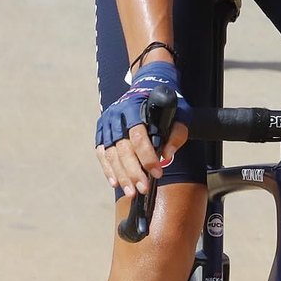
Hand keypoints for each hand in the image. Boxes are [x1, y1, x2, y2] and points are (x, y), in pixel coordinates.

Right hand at [94, 60, 192, 197]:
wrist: (145, 88)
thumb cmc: (163, 104)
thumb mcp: (178, 112)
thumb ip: (176, 133)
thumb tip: (168, 155)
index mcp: (134, 108)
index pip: (138, 137)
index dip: (147, 157)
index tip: (157, 173)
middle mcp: (117, 116)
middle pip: (123, 148)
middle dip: (133, 172)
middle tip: (143, 189)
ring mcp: (107, 124)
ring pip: (111, 154)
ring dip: (121, 175)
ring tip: (131, 192)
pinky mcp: (102, 133)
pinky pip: (102, 154)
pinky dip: (108, 170)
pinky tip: (116, 183)